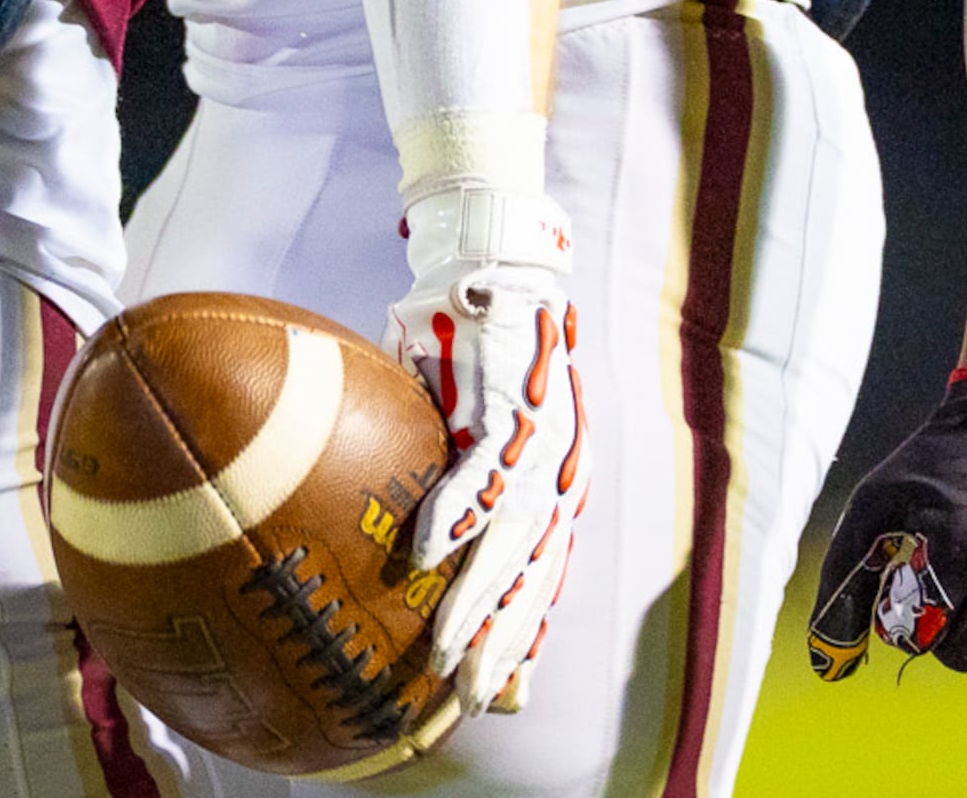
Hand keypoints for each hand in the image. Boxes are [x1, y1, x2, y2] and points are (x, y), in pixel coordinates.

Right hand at [386, 180, 587, 716]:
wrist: (496, 268)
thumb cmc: (477, 352)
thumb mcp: (473, 429)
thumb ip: (455, 487)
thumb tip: (412, 543)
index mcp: (551, 482)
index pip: (543, 573)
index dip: (525, 632)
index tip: (505, 691)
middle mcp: (554, 472)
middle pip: (532, 574)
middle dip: (504, 642)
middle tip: (473, 698)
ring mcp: (535, 444)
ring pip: (509, 539)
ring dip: (476, 597)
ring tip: (445, 648)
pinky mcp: (504, 407)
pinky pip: (479, 472)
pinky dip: (453, 513)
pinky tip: (424, 556)